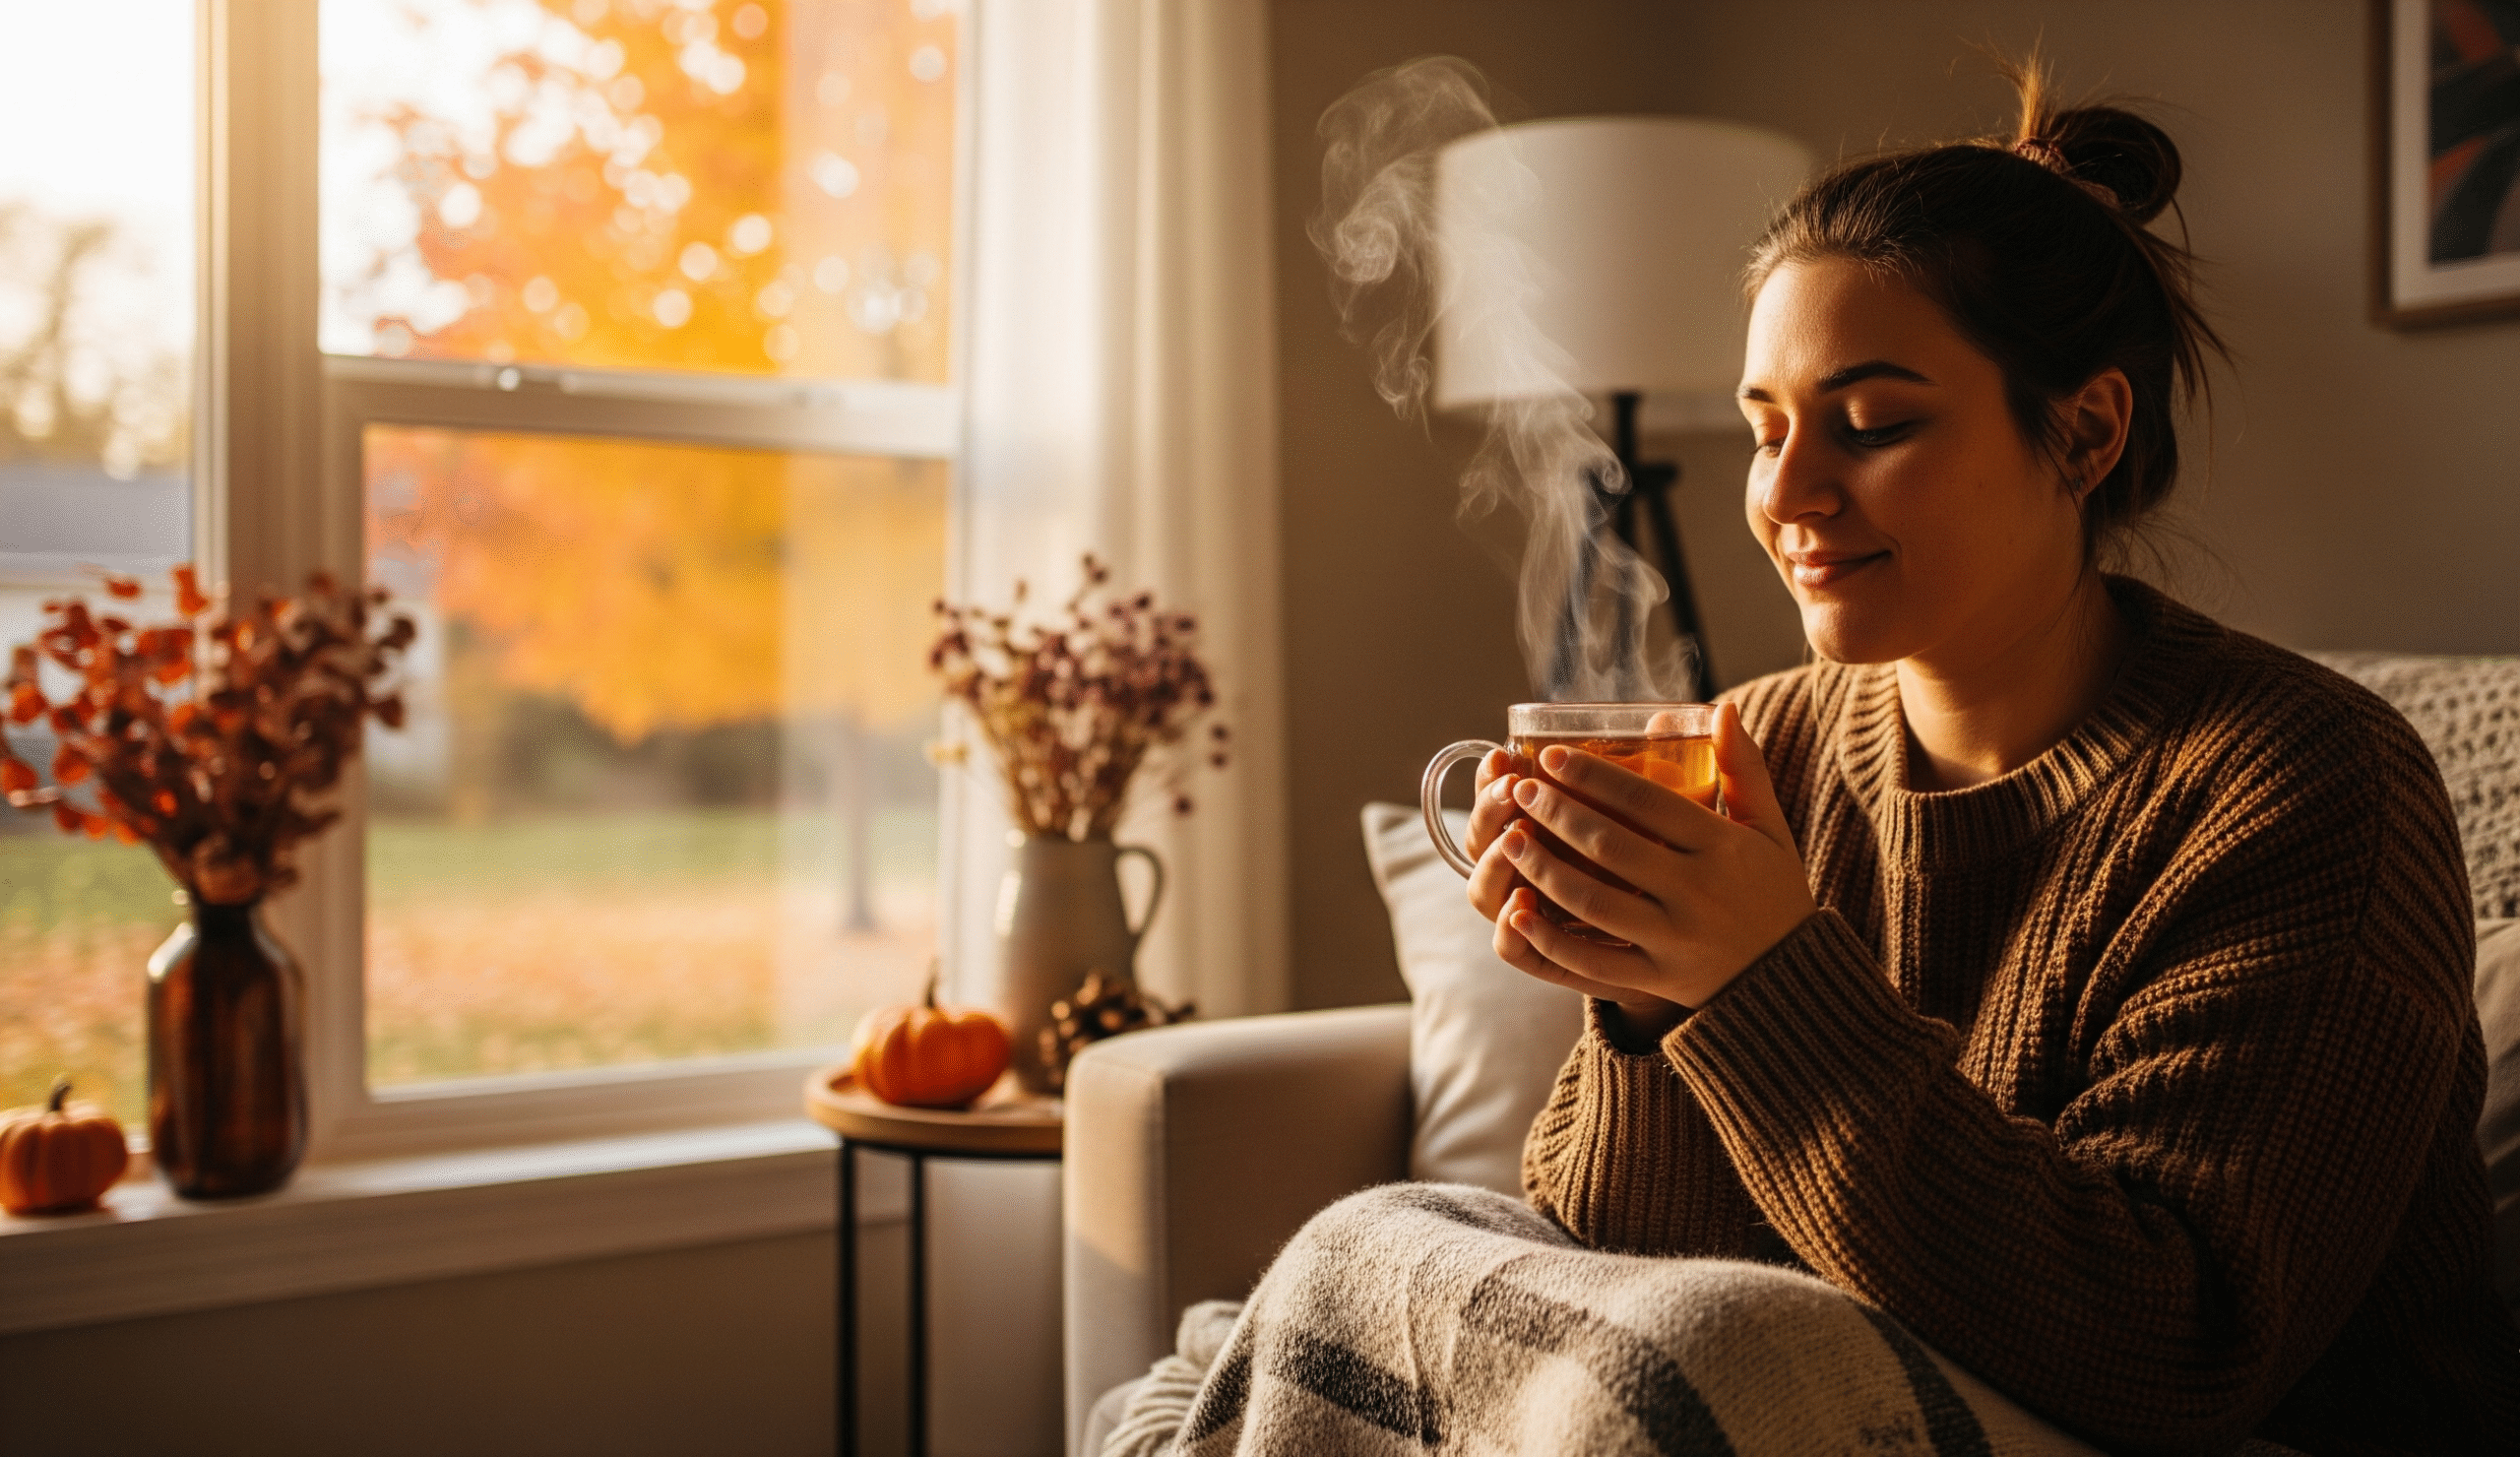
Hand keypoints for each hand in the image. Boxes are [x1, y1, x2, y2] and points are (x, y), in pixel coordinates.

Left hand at [1493, 702, 1817, 1011]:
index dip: (1594, 777)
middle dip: (1558, 814)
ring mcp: (1674, 939)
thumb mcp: (1769, 827)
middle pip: (1612, 847)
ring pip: (1594, 902)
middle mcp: (1696, 892)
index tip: (1551, 756)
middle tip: (1521, 789)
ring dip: (1544, 869)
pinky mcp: (1656, 978)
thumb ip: (1743, 768)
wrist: (1793, 975)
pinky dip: (1551, 941)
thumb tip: (1723, 708)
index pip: (1648, 803)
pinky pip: (1593, 963)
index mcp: (1721, 846)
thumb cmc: (1772, 888)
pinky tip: (1516, 913)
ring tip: (1509, 838)